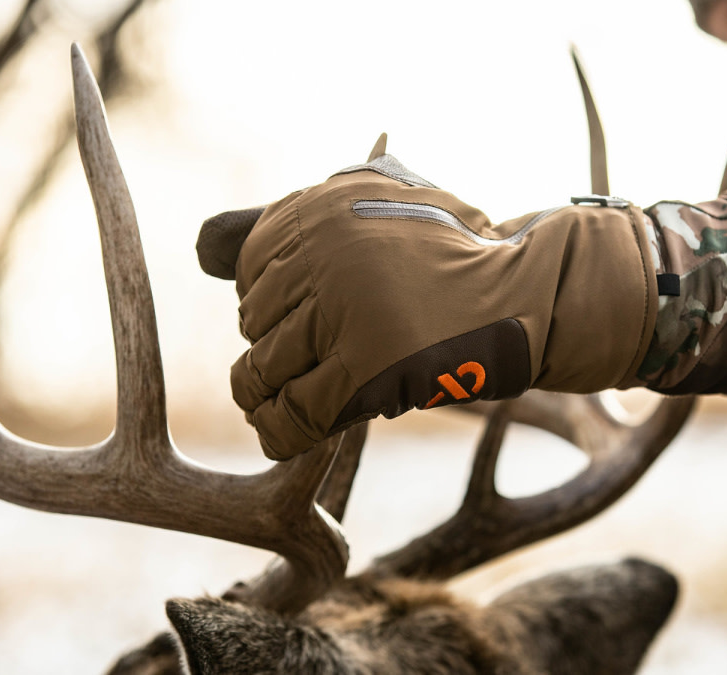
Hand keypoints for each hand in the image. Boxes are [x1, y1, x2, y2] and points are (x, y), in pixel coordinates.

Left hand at [198, 155, 658, 459]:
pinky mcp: (371, 372)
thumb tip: (198, 248)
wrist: (528, 298)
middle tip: (311, 360)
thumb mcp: (373, 206)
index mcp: (325, 206)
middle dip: (275, 345)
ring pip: (266, 369)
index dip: (267, 302)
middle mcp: (330, 252)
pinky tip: (285, 437)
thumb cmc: (447, 254)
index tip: (301, 319)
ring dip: (266, 394)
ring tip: (281, 402)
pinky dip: (280, 434)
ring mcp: (350, 313)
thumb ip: (289, 221)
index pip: (251, 268)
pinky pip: (296, 415)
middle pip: (256, 321)